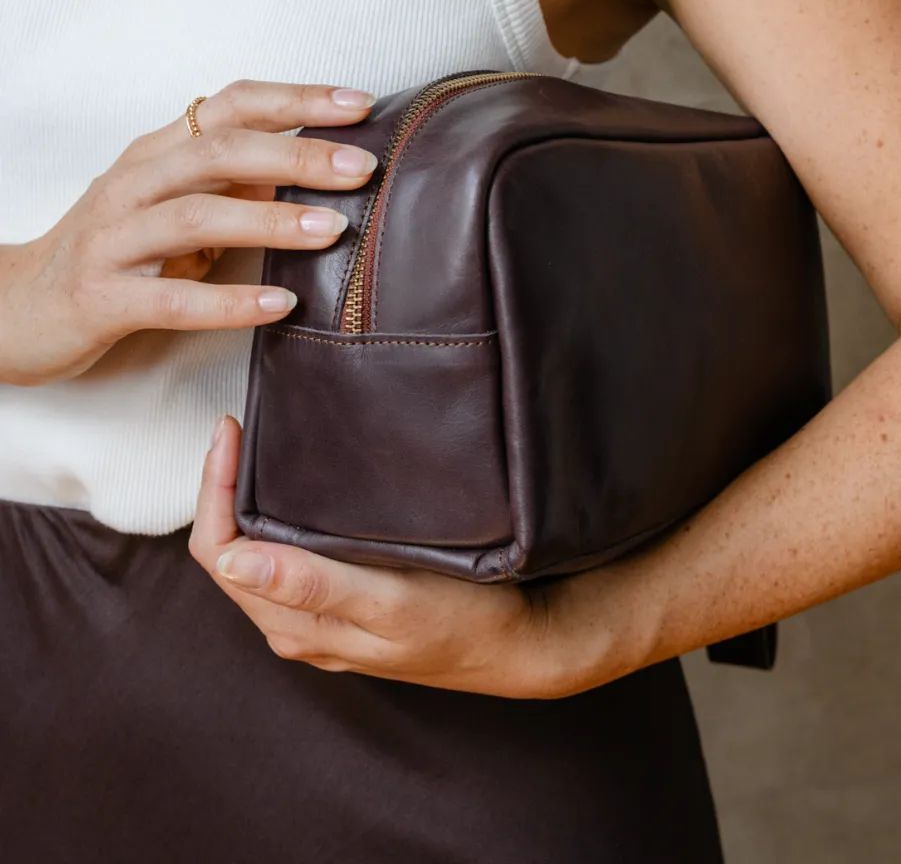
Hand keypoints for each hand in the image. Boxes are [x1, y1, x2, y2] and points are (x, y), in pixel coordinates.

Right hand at [0, 81, 377, 386]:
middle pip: (221, 151)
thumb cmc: (112, 253)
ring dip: (271, 219)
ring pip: (197, 215)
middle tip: (362, 166)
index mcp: (156, 152)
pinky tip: (280, 306)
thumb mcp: (171, 206)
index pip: (231, 105)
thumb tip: (314, 166)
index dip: (296, 99)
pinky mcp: (101, 298)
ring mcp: (113, 239)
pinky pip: (171, 298)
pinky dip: (230, 301)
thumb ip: (232, 183)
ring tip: (333, 228)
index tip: (359, 104)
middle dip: (298, 153)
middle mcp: (133, 183)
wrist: (11, 308)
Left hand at [190, 416, 658, 699]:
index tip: (232, 426)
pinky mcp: (348, 604)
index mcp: (294, 624)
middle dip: (225, 485)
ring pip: (261, 551)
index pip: (221, 551)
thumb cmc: (460, 623)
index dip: (214, 487)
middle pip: (231, 549)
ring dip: (252, 498)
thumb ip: (310, 583)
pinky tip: (306, 485)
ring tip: (267, 442)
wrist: (521, 644)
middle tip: (245, 422)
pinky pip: (292, 556)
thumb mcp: (387, 601)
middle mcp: (296, 624)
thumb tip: (234, 560)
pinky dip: (283, 515)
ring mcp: (322, 617)